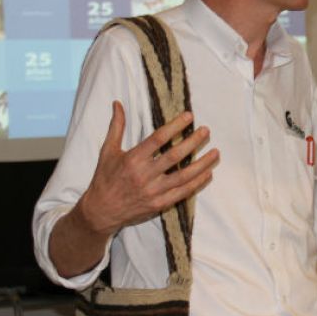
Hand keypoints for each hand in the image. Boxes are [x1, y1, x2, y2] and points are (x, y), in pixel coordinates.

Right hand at [78, 101, 219, 235]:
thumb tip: (117, 104)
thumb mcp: (107, 151)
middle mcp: (144, 175)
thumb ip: (116, 127)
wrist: (101, 211)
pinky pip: (182, 193)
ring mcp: (153, 192)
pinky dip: (197, 183)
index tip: (189, 116)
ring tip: (216, 152)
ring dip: (202, 164)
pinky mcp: (159, 204)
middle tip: (206, 131)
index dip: (175, 126)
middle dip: (193, 142)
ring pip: (183, 176)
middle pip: (174, 156)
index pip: (158, 139)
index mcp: (132, 159)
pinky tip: (208, 173)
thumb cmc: (104, 178)